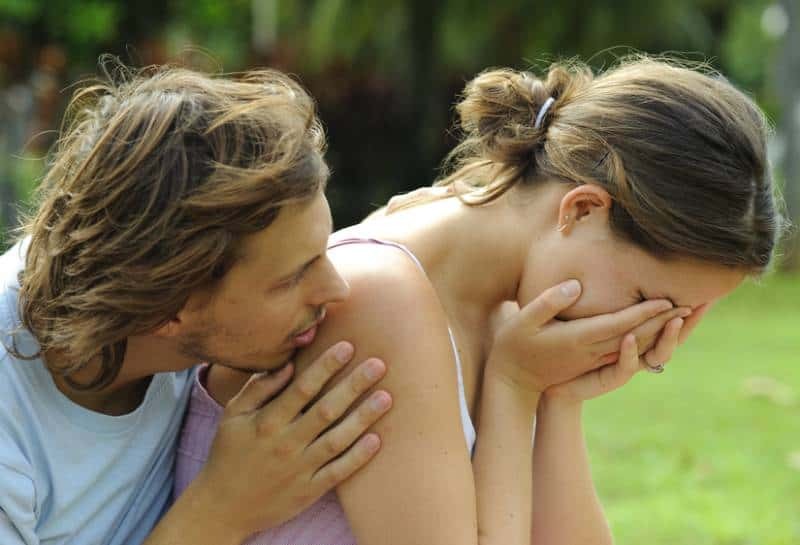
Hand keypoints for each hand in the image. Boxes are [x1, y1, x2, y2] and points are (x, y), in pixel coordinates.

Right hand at [190, 342, 392, 538]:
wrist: (222, 507)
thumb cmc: (229, 453)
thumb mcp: (233, 416)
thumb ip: (259, 388)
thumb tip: (288, 364)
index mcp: (267, 422)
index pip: (302, 389)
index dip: (325, 367)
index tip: (347, 346)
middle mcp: (285, 444)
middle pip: (326, 410)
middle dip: (353, 385)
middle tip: (379, 364)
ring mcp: (299, 469)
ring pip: (337, 440)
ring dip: (363, 418)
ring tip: (386, 397)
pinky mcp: (308, 491)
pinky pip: (338, 472)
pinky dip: (358, 457)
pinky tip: (377, 440)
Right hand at [486, 280, 690, 393]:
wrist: (513, 382)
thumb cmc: (513, 346)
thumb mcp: (522, 321)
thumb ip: (548, 302)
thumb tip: (576, 286)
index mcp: (578, 340)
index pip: (618, 324)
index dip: (644, 312)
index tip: (667, 300)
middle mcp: (592, 352)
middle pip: (636, 337)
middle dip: (664, 322)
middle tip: (693, 304)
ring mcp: (594, 360)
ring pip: (636, 347)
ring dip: (662, 333)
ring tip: (685, 316)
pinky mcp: (593, 363)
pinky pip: (628, 353)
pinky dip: (648, 342)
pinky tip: (659, 331)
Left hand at [543, 301, 712, 403]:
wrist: (553, 383)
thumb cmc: (566, 348)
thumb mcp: (584, 319)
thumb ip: (596, 301)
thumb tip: (602, 272)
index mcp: (636, 333)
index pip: (668, 320)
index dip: (686, 308)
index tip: (705, 291)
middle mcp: (637, 350)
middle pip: (671, 336)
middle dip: (688, 320)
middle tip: (705, 301)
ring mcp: (625, 365)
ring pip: (655, 353)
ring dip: (666, 336)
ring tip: (674, 316)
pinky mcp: (608, 378)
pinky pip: (624, 368)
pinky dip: (629, 354)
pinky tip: (628, 338)